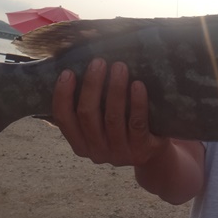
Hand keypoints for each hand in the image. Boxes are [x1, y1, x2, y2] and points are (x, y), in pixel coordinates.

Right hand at [52, 58, 169, 166]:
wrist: (154, 154)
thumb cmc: (123, 129)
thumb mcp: (102, 125)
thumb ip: (90, 107)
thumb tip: (78, 69)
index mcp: (80, 145)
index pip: (63, 120)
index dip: (62, 96)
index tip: (67, 72)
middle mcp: (97, 152)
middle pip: (88, 115)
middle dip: (91, 85)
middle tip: (98, 62)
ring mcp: (120, 153)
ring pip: (113, 117)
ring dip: (115, 89)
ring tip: (119, 66)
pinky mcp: (141, 149)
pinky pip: (137, 123)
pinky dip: (137, 102)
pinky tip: (138, 84)